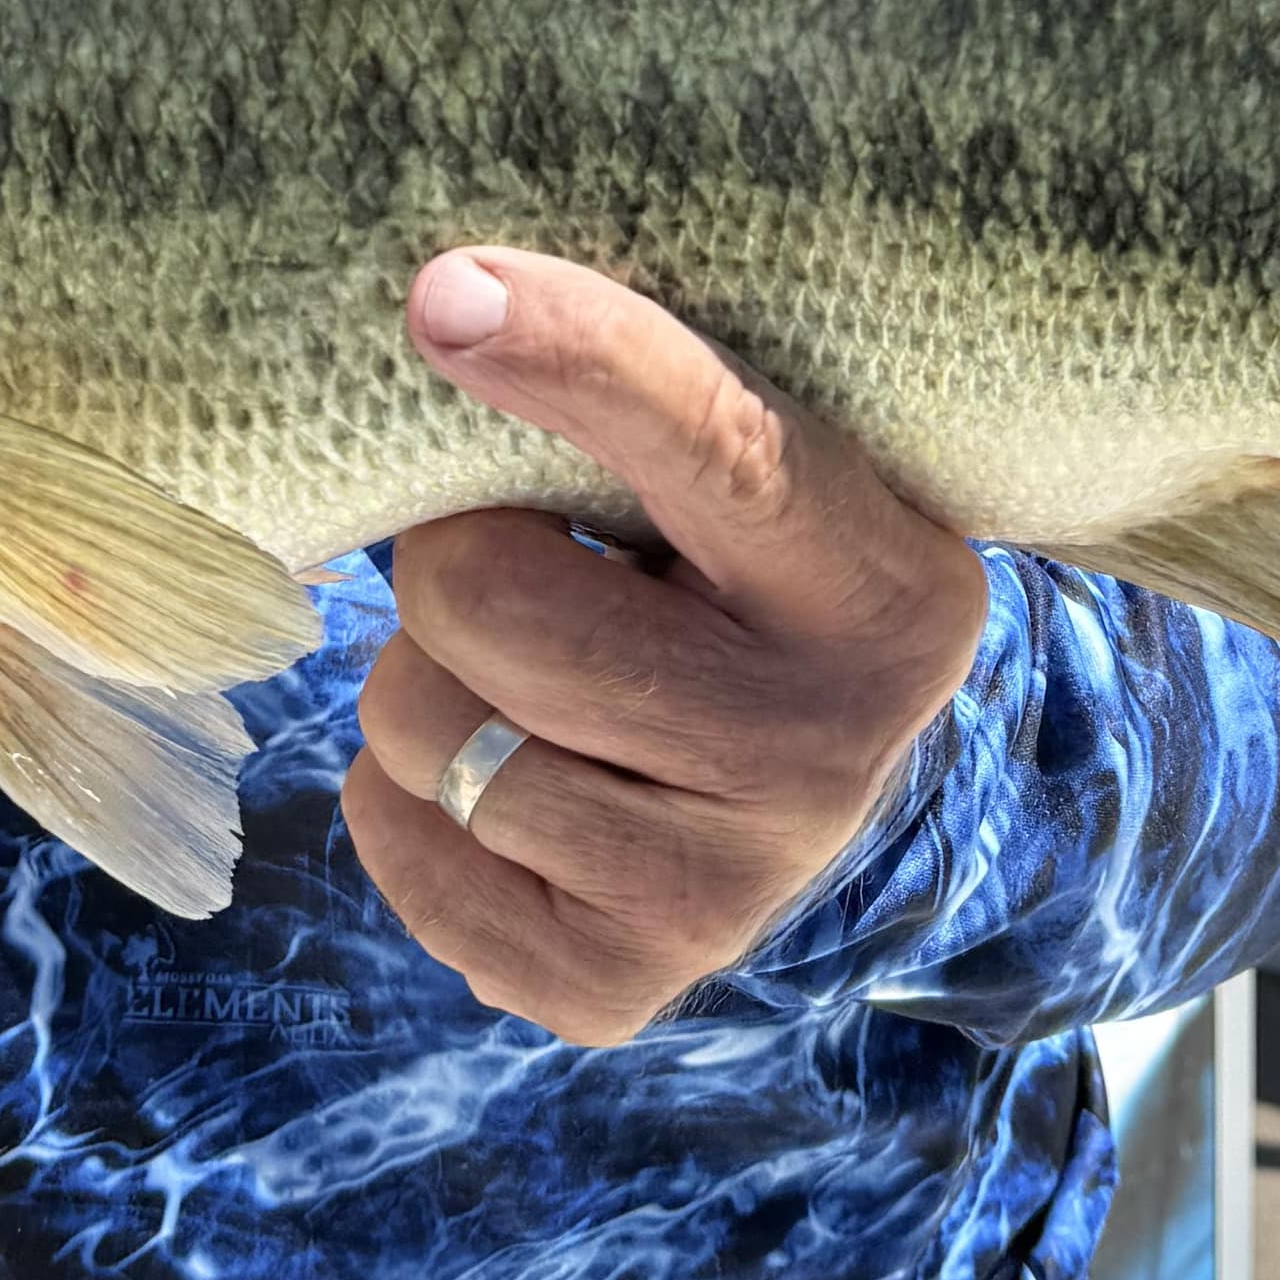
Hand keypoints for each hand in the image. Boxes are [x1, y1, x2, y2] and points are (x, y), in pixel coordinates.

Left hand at [343, 247, 990, 1044]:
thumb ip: (639, 393)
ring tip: (521, 665)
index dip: (574, 358)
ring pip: (422, 731)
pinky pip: (402, 853)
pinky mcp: (621, 984)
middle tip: (515, 549)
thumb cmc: (742, 557)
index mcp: (876, 581)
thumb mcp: (758, 453)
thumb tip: (442, 310)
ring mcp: (727, 887)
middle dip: (450, 556)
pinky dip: (405, 798)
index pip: (711, 446)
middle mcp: (821, 747)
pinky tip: (505, 761)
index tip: (446, 295)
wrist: (811, 762)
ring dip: (423, 677)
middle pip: (486, 603)